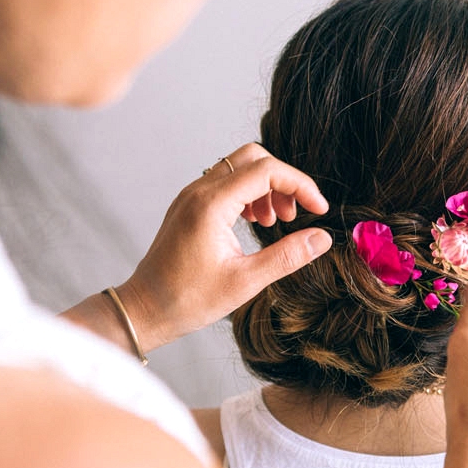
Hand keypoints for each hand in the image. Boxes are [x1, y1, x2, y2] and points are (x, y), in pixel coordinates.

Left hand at [118, 142, 330, 350]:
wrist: (145, 309)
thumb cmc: (189, 299)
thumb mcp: (246, 281)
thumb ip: (288, 256)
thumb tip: (322, 238)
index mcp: (211, 205)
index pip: (266, 171)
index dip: (300, 185)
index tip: (318, 209)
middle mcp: (199, 191)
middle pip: (253, 158)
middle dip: (283, 181)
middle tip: (296, 215)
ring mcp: (191, 196)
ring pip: (240, 168)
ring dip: (267, 188)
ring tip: (276, 223)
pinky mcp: (190, 205)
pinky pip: (226, 183)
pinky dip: (249, 195)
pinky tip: (256, 223)